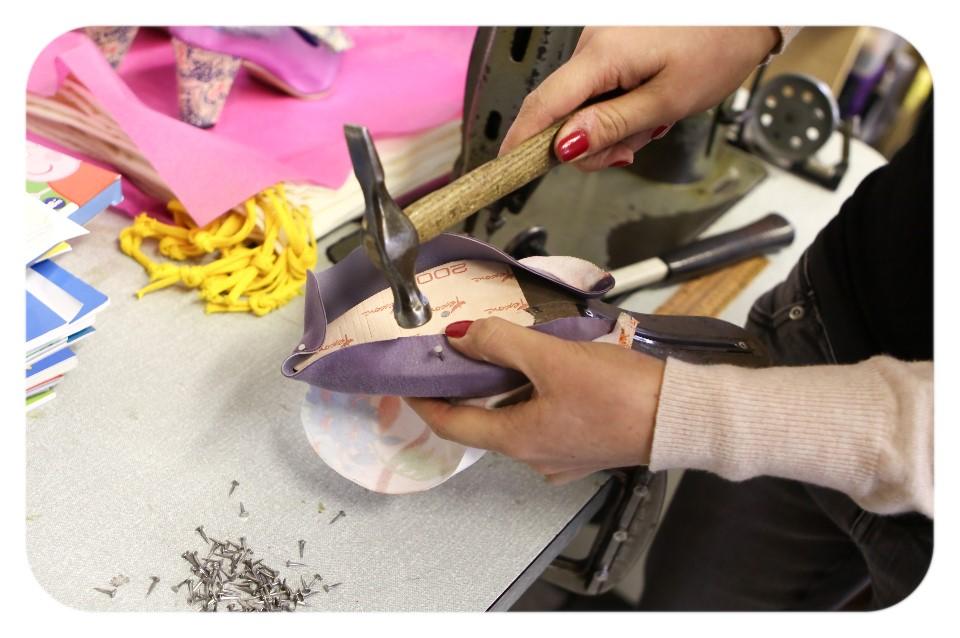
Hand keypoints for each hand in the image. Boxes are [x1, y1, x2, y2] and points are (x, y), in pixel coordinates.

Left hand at [405, 318, 665, 484]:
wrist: (681, 417)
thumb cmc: (617, 393)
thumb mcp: (552, 359)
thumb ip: (500, 344)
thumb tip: (458, 337)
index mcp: (516, 440)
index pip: (450, 424)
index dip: (423, 400)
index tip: (407, 377)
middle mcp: (533, 456)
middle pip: (483, 420)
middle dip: (467, 386)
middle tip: (459, 347)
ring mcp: (560, 455)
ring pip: (515, 417)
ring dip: (503, 386)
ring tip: (502, 347)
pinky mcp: (585, 446)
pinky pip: (544, 418)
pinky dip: (532, 393)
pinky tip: (546, 366)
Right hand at [500, 27, 780, 170]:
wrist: (747, 13)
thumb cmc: (718, 47)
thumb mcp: (668, 100)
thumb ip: (612, 125)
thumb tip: (565, 146)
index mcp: (602, 55)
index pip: (544, 103)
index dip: (523, 139)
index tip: (508, 167)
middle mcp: (592, 43)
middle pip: (561, 111)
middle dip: (587, 143)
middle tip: (626, 153)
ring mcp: (601, 43)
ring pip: (581, 105)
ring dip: (608, 128)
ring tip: (649, 123)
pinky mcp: (612, 46)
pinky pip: (597, 89)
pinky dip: (616, 109)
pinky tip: (645, 107)